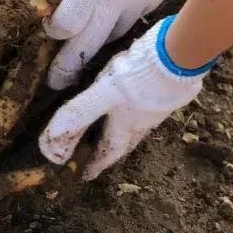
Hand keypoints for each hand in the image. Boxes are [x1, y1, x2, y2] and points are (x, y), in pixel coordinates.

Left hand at [39, 17, 209, 180]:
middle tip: (103, 157)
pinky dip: (140, 109)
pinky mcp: (168, 89)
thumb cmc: (140, 77)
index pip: (108, 151)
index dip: (96, 164)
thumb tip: (52, 139)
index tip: (87, 177)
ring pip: (140, 126)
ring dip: (127, 132)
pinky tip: (139, 98)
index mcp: (126, 125)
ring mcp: (159, 105)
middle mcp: (143, 120)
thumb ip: (80, 112)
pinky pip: (151, 106)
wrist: (180, 55)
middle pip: (126, 142)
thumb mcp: (104, 93)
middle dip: (112, 151)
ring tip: (119, 130)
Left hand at [45, 0, 203, 88]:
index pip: (69, 25)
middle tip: (56, 81)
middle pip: (92, 42)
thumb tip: (51, 2)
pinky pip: (140, 10)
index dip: (54, 32)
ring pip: (118, 29)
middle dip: (71, 64)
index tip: (49, 30)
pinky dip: (125, 11)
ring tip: (87, 33)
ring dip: (100, 34)